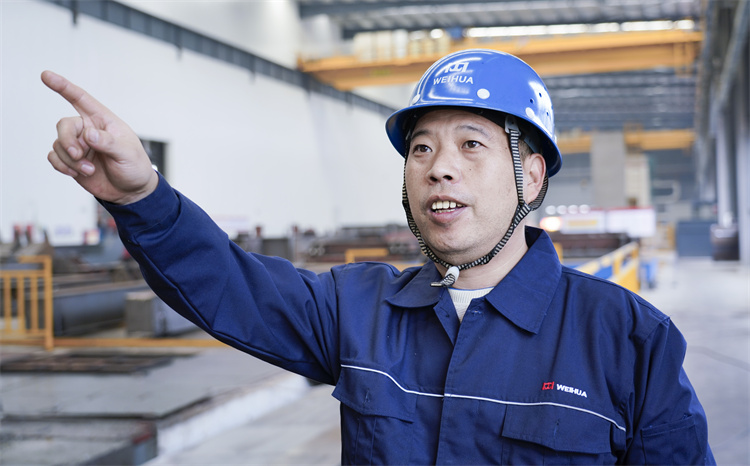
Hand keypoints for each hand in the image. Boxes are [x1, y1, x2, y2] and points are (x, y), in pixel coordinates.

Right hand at [42, 70, 158, 204]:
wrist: (130, 191)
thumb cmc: (134, 167)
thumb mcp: (127, 154)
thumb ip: (108, 142)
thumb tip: (88, 134)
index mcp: (103, 121)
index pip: (81, 99)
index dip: (63, 86)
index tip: (46, 75)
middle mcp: (88, 130)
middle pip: (64, 125)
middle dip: (67, 141)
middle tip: (79, 155)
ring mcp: (79, 145)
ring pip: (59, 144)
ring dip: (70, 160)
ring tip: (89, 170)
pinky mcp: (71, 161)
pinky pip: (54, 158)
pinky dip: (62, 166)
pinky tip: (77, 173)